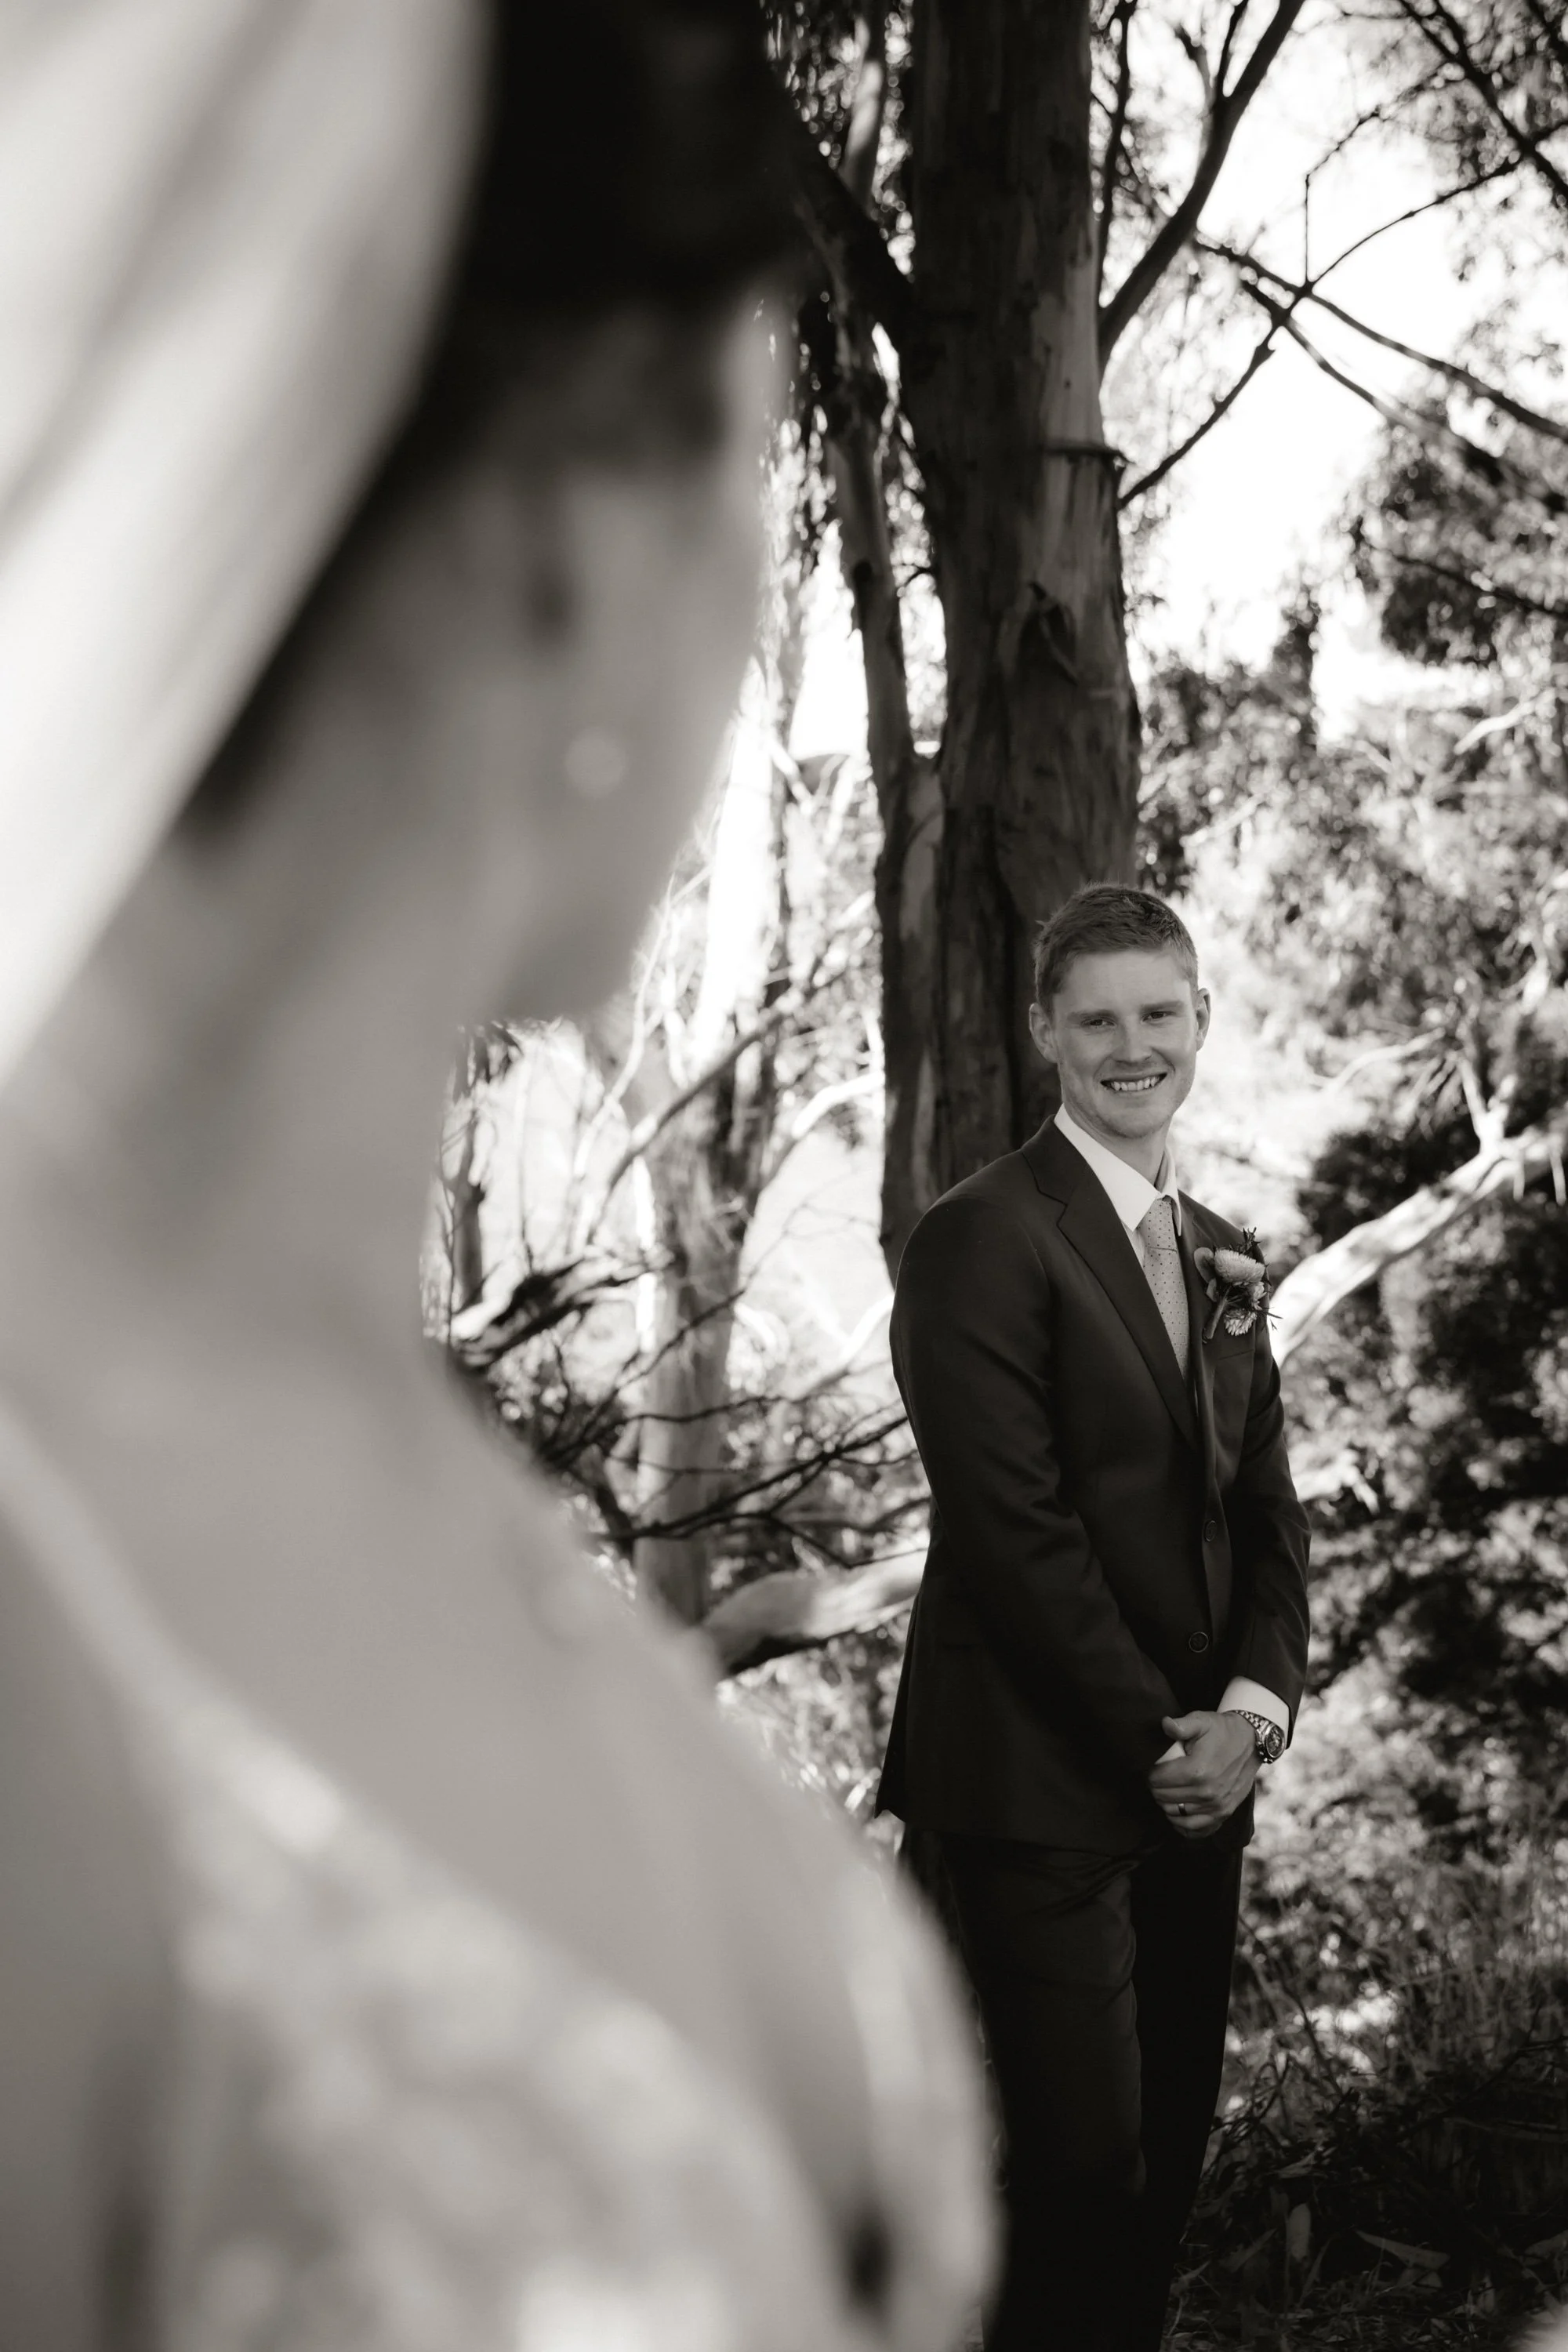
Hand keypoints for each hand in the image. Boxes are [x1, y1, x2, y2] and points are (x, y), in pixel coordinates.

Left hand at [1148, 1711, 1257, 1839]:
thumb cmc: (1222, 1731)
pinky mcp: (1223, 1814)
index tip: (1154, 1768)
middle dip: (1156, 1788)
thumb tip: (1165, 1724)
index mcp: (1197, 1771)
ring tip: (1167, 1792)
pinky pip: (1195, 1830)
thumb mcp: (1201, 1721)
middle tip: (1158, 1779)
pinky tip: (1178, 1812)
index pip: (1158, 1780)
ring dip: (1166, 1804)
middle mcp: (1207, 1793)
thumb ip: (1181, 1725)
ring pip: (1176, 1815)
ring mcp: (1216, 1807)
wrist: (1252, 1743)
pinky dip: (1182, 1824)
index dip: (1151, 1773)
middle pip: (1164, 1799)